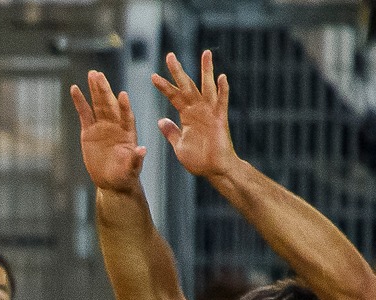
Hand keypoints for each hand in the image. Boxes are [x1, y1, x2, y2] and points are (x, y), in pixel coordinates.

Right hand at [70, 69, 148, 194]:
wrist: (112, 180)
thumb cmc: (125, 175)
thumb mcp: (132, 168)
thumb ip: (136, 159)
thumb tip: (142, 150)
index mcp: (128, 132)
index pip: (126, 116)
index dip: (124, 107)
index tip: (122, 96)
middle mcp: (116, 125)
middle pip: (109, 105)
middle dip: (104, 90)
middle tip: (99, 75)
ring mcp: (102, 126)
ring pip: (98, 104)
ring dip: (95, 89)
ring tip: (92, 74)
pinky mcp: (89, 130)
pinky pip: (84, 113)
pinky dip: (80, 101)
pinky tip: (75, 89)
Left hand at [152, 50, 239, 181]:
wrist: (214, 170)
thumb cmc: (198, 160)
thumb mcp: (178, 145)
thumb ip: (171, 132)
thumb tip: (160, 120)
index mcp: (186, 115)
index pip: (173, 96)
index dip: (164, 86)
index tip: (153, 76)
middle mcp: (197, 110)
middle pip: (187, 86)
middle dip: (178, 71)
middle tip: (170, 55)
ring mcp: (210, 113)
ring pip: (207, 87)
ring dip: (206, 71)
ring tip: (205, 53)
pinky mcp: (220, 119)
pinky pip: (222, 102)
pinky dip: (223, 90)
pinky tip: (222, 77)